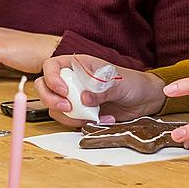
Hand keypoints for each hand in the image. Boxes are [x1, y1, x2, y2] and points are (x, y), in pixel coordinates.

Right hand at [34, 54, 165, 127]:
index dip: (52, 78)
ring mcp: (74, 96)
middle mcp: (73, 79)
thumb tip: (83, 99)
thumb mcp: (118, 84)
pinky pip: (67, 119)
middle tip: (68, 108)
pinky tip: (99, 119)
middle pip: (44, 87)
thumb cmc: (132, 83)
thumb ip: (101, 91)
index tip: (64, 91)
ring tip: (90, 116)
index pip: (52, 66)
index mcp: (79, 64)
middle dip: (51, 99)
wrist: (143, 101)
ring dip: (67, 115)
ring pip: (53, 106)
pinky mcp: (79, 112)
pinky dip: (78, 123)